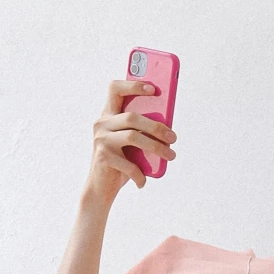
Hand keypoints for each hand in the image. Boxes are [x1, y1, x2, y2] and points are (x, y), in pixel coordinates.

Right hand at [87, 78, 177, 197]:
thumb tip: (167, 127)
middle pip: (131, 116)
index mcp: (109, 114)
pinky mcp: (102, 157)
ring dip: (156, 147)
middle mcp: (102, 124)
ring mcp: (100, 140)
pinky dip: (140, 174)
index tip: (154, 89)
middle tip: (173, 137)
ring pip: (133, 137)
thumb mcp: (131, 143)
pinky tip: (144, 181)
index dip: (133, 85)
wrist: (100, 188)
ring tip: (171, 155)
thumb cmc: (121, 161)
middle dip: (156, 127)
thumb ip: (142, 131)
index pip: (115, 89)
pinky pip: (129, 163)